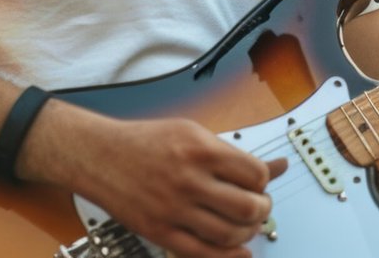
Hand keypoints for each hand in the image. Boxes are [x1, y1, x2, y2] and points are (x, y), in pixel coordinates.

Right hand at [49, 112, 288, 257]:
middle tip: (257, 208)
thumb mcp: (194, 134)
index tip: (258, 184)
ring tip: (244, 226)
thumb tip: (279, 166)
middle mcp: (190, 180)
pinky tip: (238, 252)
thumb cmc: (147, 142)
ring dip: (248, 234)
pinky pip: (203, 254)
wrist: (99, 155)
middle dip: (262, 211)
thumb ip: (235, 154)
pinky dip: (228, 257)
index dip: (264, 183)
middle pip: (249, 207)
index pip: (256, 175)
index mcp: (201, 150)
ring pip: (230, 234)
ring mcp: (174, 209)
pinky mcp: (160, 232)